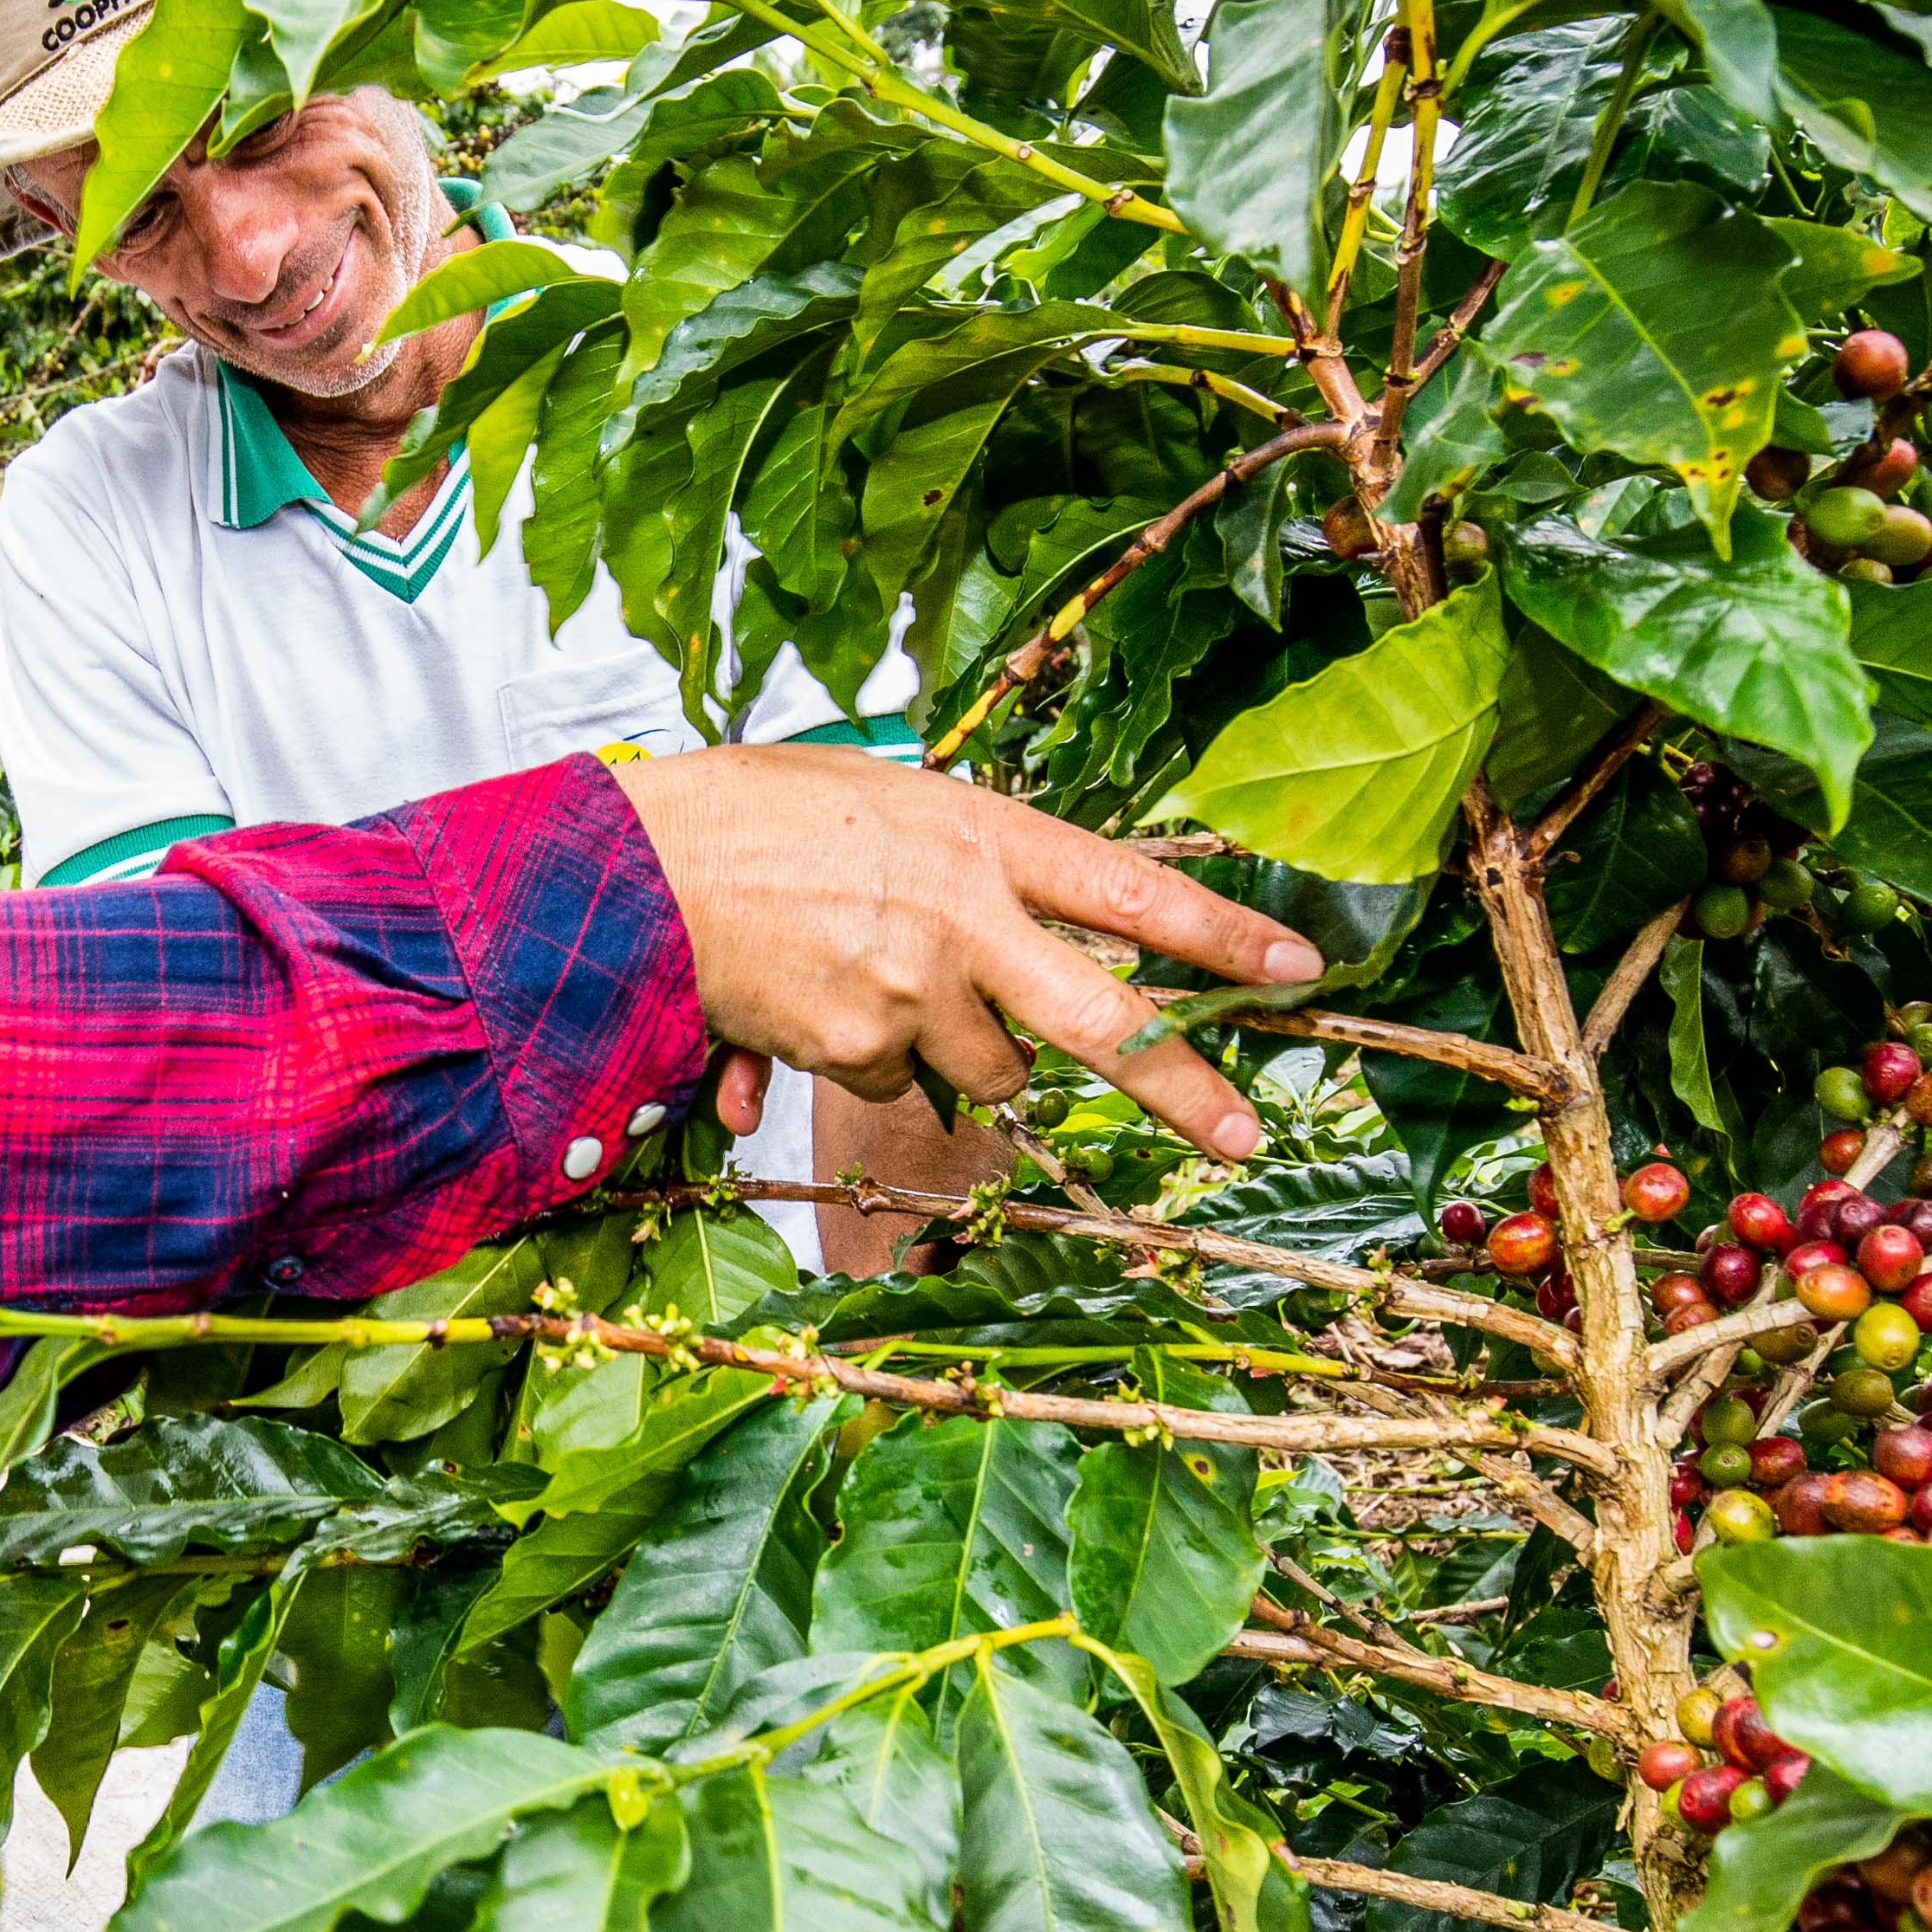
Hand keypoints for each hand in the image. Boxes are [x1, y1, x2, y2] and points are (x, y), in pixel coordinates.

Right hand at [610, 746, 1318, 1158]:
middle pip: (1104, 1021)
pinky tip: (802, 999)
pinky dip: (861, 1056)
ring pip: (988, 1070)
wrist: (633, 866)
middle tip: (1242, 1134)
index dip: (1220, 935)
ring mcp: (911, 990)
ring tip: (878, 981)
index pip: (1131, 888)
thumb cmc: (751, 815)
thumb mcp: (881, 797)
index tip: (1298, 968)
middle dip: (1182, 1085)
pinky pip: (888, 1082)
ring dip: (961, 1050)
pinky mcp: (852, 1047)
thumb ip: (963, 859)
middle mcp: (963, 916)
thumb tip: (1018, 927)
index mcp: (981, 833)